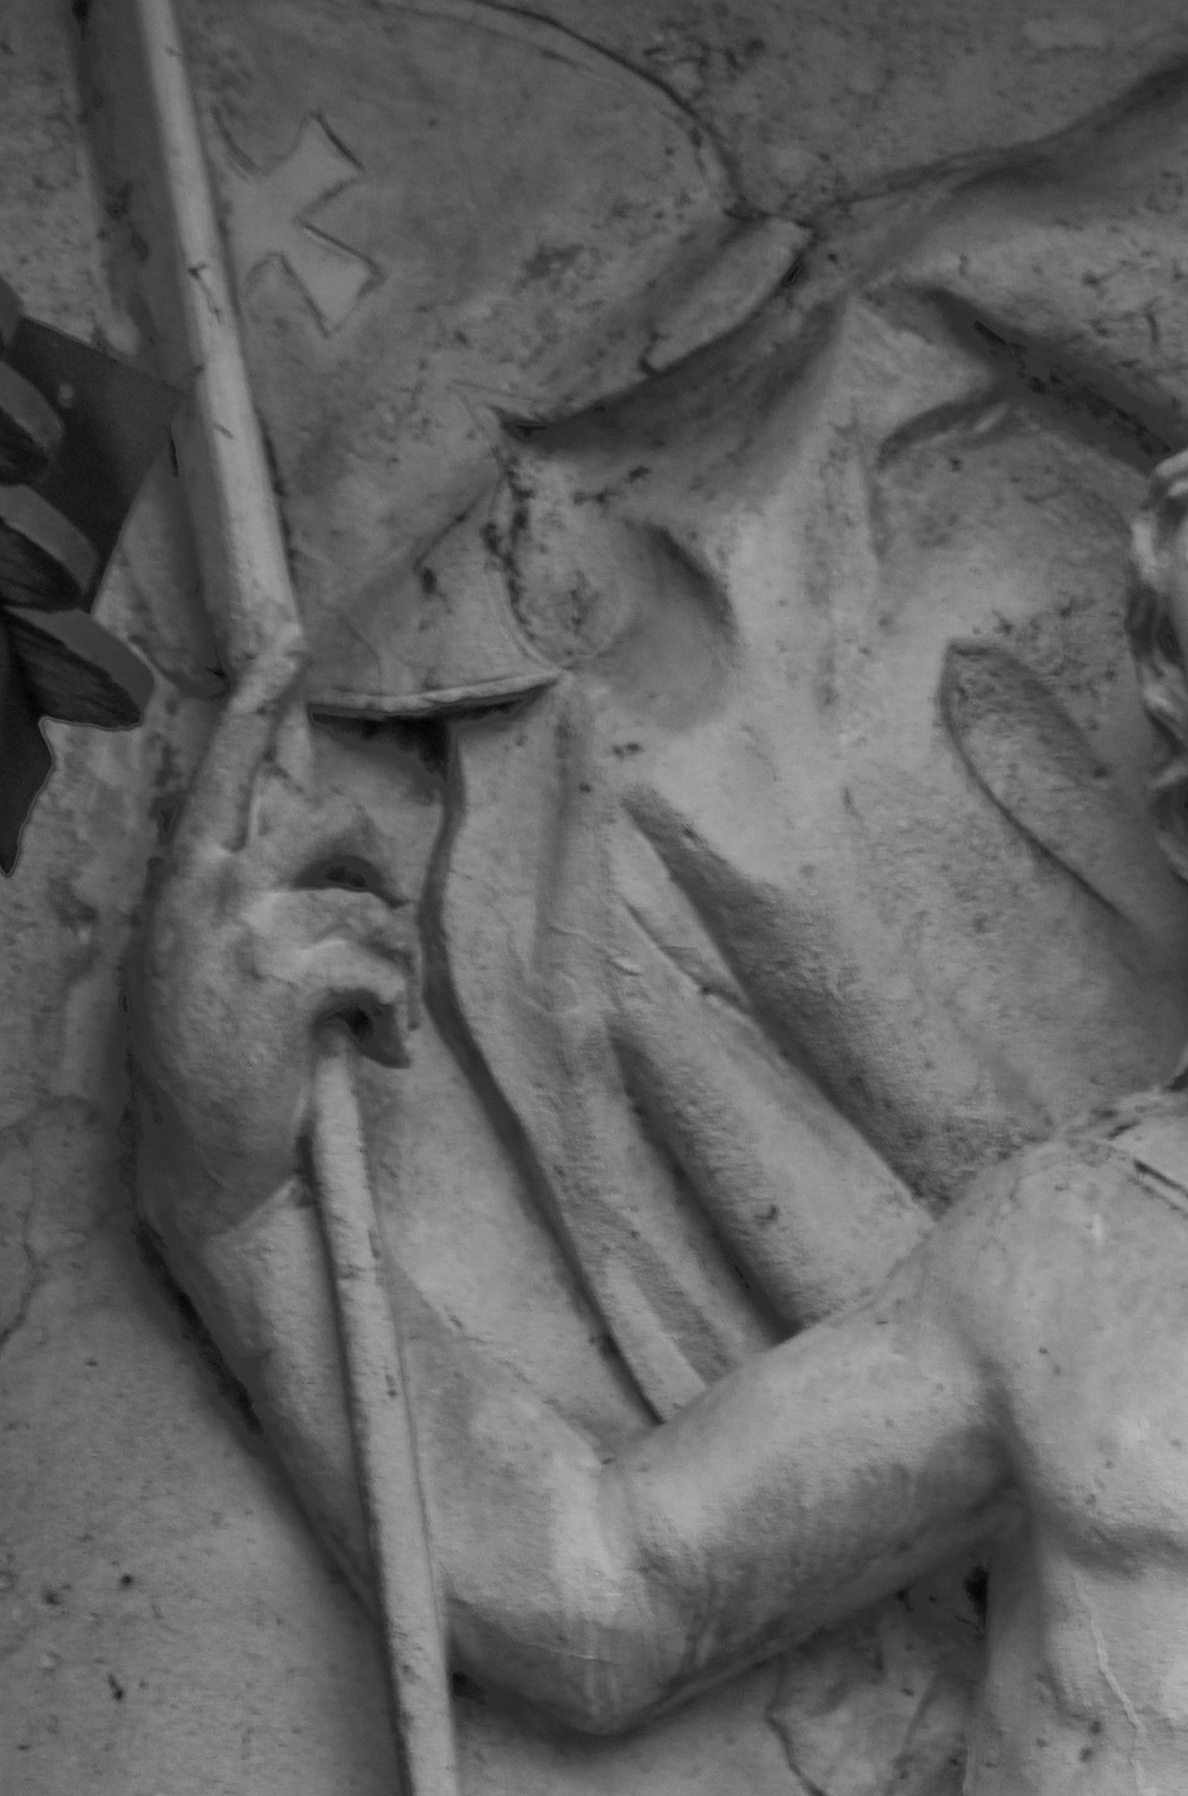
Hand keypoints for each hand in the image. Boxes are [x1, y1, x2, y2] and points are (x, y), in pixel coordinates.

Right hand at [127, 630, 419, 1240]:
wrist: (200, 1158)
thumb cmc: (214, 1060)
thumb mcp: (207, 960)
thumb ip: (245, 898)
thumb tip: (323, 863)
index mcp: (183, 874)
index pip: (223, 762)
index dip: (261, 695)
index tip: (292, 637)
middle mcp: (206, 886)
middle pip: (334, 823)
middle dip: (383, 874)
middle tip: (381, 930)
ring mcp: (243, 929)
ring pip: (372, 910)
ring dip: (395, 976)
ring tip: (374, 1027)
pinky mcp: (285, 981)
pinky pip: (381, 971)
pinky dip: (396, 1021)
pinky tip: (376, 1056)